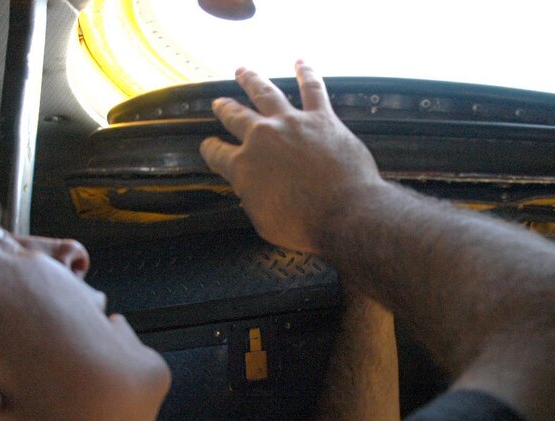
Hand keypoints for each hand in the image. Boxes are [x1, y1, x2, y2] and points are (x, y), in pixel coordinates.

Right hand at [199, 61, 382, 253]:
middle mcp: (262, 138)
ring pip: (266, 93)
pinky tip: (301, 62)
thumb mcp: (265, 222)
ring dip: (252, 80)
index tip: (209, 147)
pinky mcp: (321, 118)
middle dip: (226, 109)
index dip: (211, 150)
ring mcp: (291, 123)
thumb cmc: (306, 225)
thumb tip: (253, 192)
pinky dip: (306, 73)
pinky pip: (312, 88)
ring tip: (243, 71)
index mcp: (243, 167)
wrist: (344, 214)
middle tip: (220, 103)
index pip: (217, 153)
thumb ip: (253, 199)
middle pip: (236, 116)